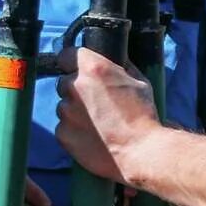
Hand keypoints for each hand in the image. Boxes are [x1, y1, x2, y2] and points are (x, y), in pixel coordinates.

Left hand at [54, 49, 160, 184]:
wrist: (140, 150)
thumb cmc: (142, 115)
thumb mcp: (138, 81)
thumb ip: (120, 68)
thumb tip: (114, 62)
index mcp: (92, 68)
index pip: (66, 55)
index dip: (73, 63)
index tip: (79, 70)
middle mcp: (74, 86)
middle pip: (65, 82)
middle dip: (77, 90)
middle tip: (96, 102)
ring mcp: (65, 111)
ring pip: (64, 106)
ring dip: (75, 111)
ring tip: (98, 123)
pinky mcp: (62, 133)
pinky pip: (64, 127)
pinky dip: (74, 131)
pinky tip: (93, 136)